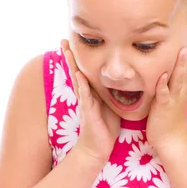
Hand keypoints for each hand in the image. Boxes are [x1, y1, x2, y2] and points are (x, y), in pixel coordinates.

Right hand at [61, 39, 120, 162]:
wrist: (98, 148)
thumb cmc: (105, 127)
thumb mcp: (111, 106)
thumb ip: (113, 93)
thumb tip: (123, 81)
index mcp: (92, 92)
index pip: (84, 70)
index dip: (80, 57)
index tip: (75, 42)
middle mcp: (86, 95)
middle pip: (76, 70)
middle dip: (70, 55)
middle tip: (63, 40)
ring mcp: (85, 102)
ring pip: (77, 79)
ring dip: (72, 64)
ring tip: (66, 50)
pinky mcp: (88, 111)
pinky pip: (84, 95)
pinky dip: (81, 84)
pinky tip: (78, 74)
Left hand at [146, 25, 186, 152]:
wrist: (171, 141)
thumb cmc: (168, 118)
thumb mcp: (171, 94)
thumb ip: (170, 80)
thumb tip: (169, 66)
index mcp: (180, 83)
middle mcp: (180, 88)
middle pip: (186, 62)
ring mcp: (173, 97)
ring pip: (178, 77)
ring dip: (180, 63)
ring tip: (183, 47)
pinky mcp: (164, 108)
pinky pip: (164, 95)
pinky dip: (163, 86)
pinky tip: (162, 77)